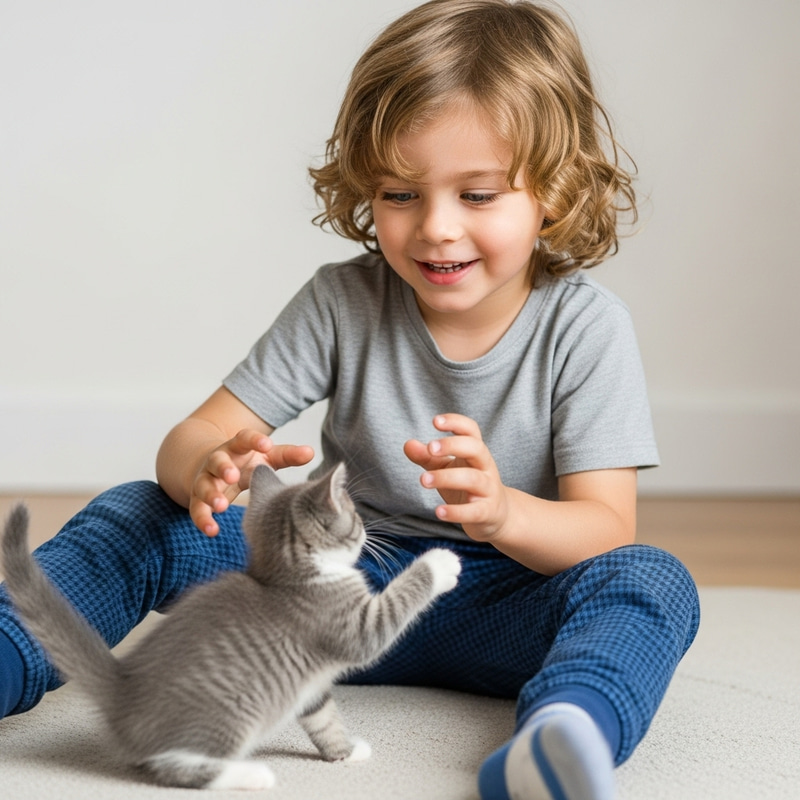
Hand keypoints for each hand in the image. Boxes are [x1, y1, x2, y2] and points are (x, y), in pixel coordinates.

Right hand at [190, 428, 313, 535]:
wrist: (211, 466)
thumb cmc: (246, 461)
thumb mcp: (267, 457)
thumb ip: (288, 455)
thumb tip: (311, 452)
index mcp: (236, 447)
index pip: (243, 438)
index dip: (254, 440)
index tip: (266, 444)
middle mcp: (217, 461)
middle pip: (217, 461)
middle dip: (224, 468)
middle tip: (233, 476)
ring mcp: (206, 480)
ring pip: (204, 486)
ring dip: (211, 495)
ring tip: (221, 506)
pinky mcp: (198, 499)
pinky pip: (197, 510)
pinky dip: (203, 520)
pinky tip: (212, 531)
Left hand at [403, 414, 509, 542]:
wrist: (496, 515)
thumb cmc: (467, 486)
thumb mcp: (447, 468)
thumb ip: (428, 457)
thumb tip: (408, 444)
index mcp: (475, 452)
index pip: (471, 430)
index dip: (456, 422)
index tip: (435, 421)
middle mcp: (485, 467)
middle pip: (476, 448)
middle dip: (453, 445)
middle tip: (430, 448)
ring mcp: (488, 489)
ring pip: (472, 479)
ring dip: (446, 478)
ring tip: (424, 479)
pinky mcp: (487, 512)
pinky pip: (473, 511)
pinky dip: (456, 512)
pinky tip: (438, 512)